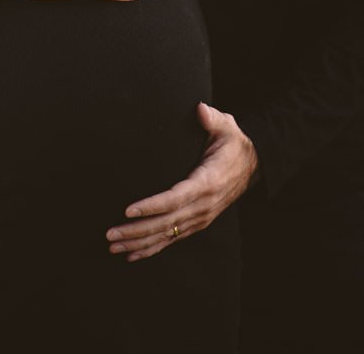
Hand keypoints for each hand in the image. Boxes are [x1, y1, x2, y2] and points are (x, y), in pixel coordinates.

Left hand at [105, 102, 258, 260]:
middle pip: (165, 223)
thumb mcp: (227, 127)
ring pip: (166, 235)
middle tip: (110, 233)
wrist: (253, 165)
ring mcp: (200, 217)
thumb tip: (200, 109)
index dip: (152, 206)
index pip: (175, 198)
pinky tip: (132, 254)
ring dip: (139, 242)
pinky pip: (172, 239)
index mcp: (207, 182)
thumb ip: (212, 118)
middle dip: (136, 230)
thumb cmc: (233, 143)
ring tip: (114, 245)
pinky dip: (152, 248)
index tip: (128, 211)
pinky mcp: (197, 223)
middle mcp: (202, 205)